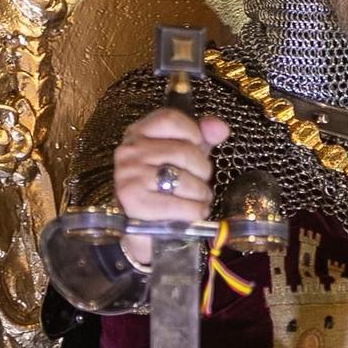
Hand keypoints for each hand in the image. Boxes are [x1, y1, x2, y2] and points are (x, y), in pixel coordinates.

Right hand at [111, 108, 229, 268]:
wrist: (142, 228)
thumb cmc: (164, 188)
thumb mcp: (183, 158)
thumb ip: (202, 138)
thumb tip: (219, 128)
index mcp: (138, 133)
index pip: (170, 119)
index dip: (193, 132)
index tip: (199, 148)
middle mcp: (128, 151)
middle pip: (183, 151)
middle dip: (203, 171)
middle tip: (202, 184)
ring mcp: (128, 175)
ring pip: (183, 179)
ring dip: (200, 194)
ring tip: (200, 200)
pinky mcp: (132, 201)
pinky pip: (177, 204)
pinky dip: (193, 211)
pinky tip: (193, 213)